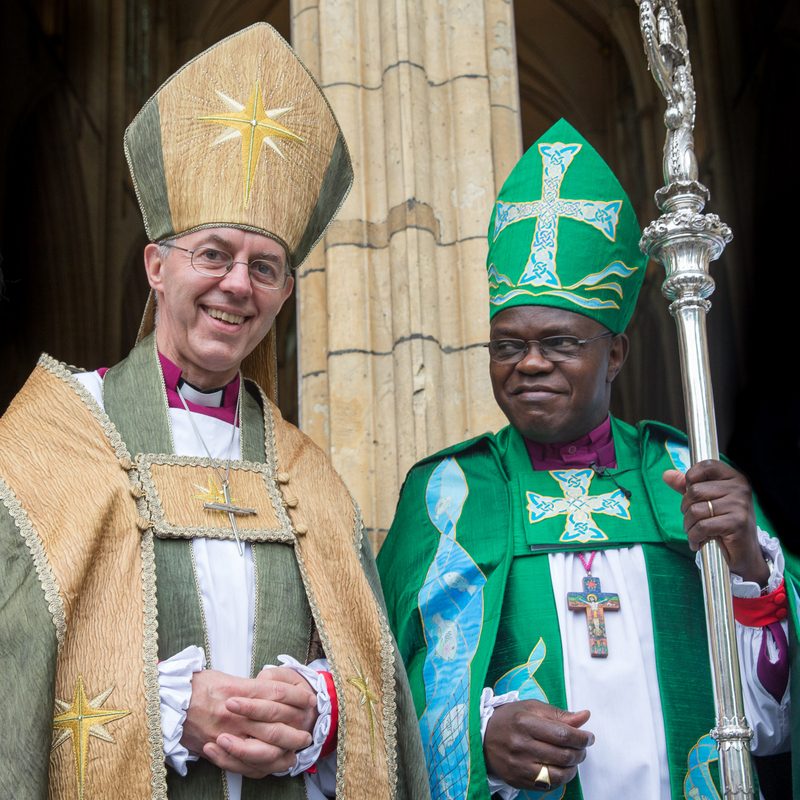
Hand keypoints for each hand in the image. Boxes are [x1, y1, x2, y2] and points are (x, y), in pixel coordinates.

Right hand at [182, 667, 317, 777]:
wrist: (168, 701)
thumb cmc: (198, 686)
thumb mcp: (226, 677)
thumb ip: (250, 686)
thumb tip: (272, 690)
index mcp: (239, 691)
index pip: (276, 695)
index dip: (297, 697)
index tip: (310, 700)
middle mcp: (235, 715)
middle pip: (274, 726)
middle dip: (295, 731)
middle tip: (308, 733)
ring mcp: (227, 735)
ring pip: (263, 750)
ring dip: (284, 752)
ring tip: (295, 752)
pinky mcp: (218, 750)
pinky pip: (244, 765)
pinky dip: (263, 766)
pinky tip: (275, 764)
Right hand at [483, 700, 593, 789]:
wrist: (482, 737)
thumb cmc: (509, 719)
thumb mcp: (531, 708)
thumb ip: (558, 714)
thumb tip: (585, 716)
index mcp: (525, 722)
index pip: (563, 734)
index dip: (581, 737)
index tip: (589, 737)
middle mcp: (521, 745)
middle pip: (563, 755)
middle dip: (579, 752)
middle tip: (581, 747)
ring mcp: (519, 766)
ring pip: (558, 774)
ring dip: (573, 768)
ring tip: (572, 759)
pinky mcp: (518, 780)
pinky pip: (548, 785)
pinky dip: (560, 779)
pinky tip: (559, 768)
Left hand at [663, 460, 767, 584]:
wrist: (744, 553)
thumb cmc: (724, 524)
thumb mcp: (706, 501)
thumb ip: (687, 486)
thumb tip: (666, 474)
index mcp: (734, 478)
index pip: (706, 466)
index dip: (691, 478)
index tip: (691, 495)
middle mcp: (740, 488)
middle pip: (694, 491)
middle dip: (686, 509)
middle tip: (693, 520)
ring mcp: (740, 505)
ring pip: (696, 510)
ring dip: (689, 526)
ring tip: (696, 532)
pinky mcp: (737, 523)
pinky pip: (702, 526)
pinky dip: (694, 537)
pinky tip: (699, 541)